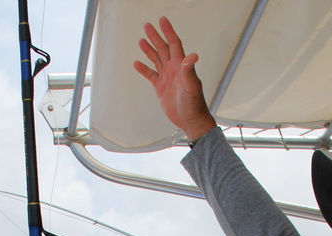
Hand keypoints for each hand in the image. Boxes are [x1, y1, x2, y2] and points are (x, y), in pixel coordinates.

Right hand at [133, 17, 217, 141]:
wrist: (190, 120)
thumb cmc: (194, 104)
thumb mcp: (192, 86)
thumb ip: (189, 71)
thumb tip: (192, 56)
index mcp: (181, 66)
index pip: (174, 44)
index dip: (168, 32)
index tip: (162, 20)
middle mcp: (173, 69)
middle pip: (163, 49)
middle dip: (155, 37)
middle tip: (147, 25)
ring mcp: (167, 78)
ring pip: (156, 60)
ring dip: (149, 50)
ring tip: (141, 40)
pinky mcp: (161, 88)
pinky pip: (151, 75)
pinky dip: (144, 69)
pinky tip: (137, 63)